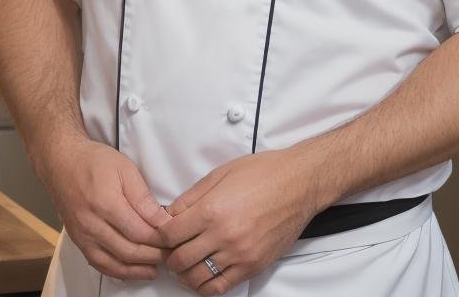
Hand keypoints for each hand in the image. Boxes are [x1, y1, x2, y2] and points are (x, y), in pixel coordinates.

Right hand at [45, 137, 171, 280]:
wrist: (61, 162)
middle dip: (152, 256)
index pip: (139, 232)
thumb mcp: (124, 168)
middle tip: (169, 254)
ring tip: (155, 268)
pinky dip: (117, 271)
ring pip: (114, 264)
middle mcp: (92, 225)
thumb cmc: (92, 161)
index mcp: (106, 204)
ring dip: (137, 270)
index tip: (174, 239)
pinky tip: (131, 270)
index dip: (159, 239)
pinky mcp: (78, 241)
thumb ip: (142, 197)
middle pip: (128, 251)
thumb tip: (160, 219)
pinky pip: (99, 264)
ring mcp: (83, 236)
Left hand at [160, 150, 318, 293]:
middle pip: (179, 260)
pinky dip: (205, 286)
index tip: (161, 233)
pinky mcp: (252, 266)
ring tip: (185, 263)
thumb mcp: (220, 174)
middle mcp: (223, 236)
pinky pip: (220, 287)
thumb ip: (191, 197)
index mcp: (211, 210)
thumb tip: (169, 214)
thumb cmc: (262, 173)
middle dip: (169, 256)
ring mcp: (239, 255)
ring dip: (185, 273)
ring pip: (197, 278)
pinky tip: (202, 275)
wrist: (298, 184)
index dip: (159, 235)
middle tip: (170, 249)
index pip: (169, 234)